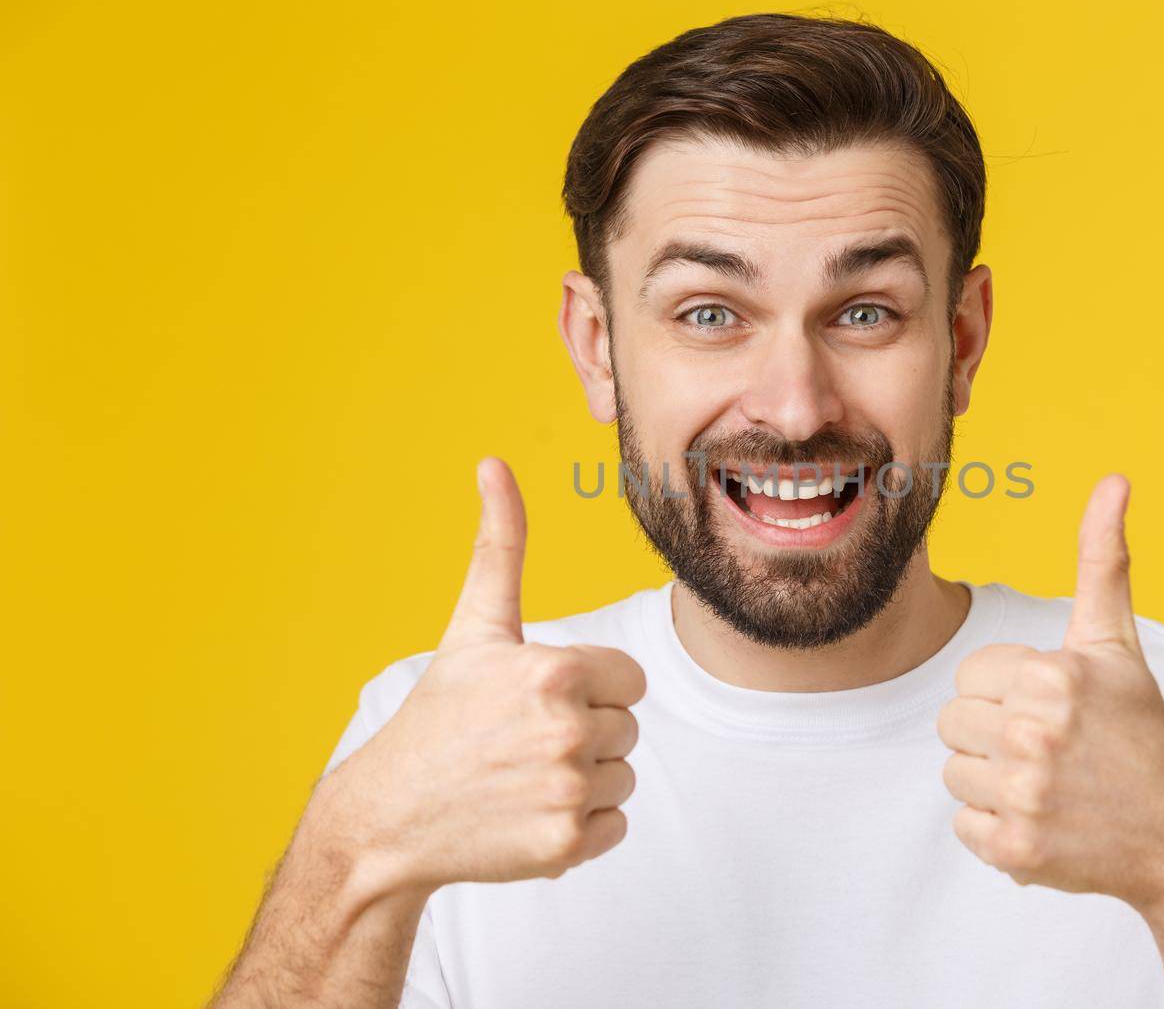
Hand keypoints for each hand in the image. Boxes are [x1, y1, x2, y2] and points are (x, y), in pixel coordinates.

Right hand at [315, 457, 646, 896]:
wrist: (389, 817)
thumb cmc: (439, 714)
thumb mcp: (473, 627)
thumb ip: (500, 546)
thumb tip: (494, 463)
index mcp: (556, 671)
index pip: (628, 679)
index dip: (588, 688)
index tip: (537, 700)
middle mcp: (567, 730)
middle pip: (627, 727)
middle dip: (585, 733)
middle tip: (520, 742)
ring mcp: (567, 791)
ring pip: (624, 777)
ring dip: (584, 781)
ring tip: (521, 777)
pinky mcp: (566, 845)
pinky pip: (616, 826)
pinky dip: (581, 828)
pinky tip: (528, 814)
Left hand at [937, 474, 1163, 911]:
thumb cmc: (1142, 731)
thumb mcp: (1117, 642)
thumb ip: (1103, 559)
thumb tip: (1115, 478)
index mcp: (1051, 674)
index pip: (969, 676)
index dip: (1007, 692)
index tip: (1054, 710)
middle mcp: (1035, 731)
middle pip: (952, 723)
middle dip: (993, 735)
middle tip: (1052, 750)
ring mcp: (1026, 793)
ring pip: (953, 773)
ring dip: (992, 783)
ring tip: (1050, 785)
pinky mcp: (1017, 850)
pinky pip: (963, 827)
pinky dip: (997, 831)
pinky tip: (1045, 822)